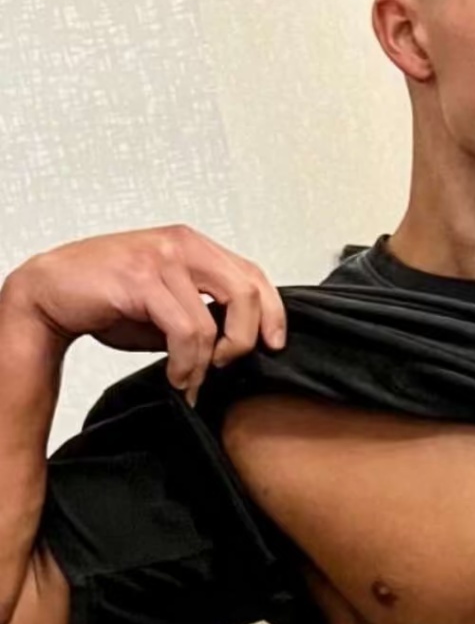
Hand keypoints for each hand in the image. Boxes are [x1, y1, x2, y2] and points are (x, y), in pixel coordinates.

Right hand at [7, 225, 285, 405]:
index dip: (273, 312)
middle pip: (248, 292)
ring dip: (206, 363)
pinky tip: (176, 376)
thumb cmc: (107, 299)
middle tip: (226, 366)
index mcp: (194, 245)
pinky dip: (185, 363)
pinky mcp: (140, 279)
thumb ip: (203, 314)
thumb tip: (236, 345)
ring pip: (214, 320)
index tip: (274, 345)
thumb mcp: (167, 305)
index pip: (253, 274)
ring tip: (190, 380)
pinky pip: (184, 331)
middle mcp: (182, 244)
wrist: (51, 294)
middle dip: (245, 339)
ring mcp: (161, 258)